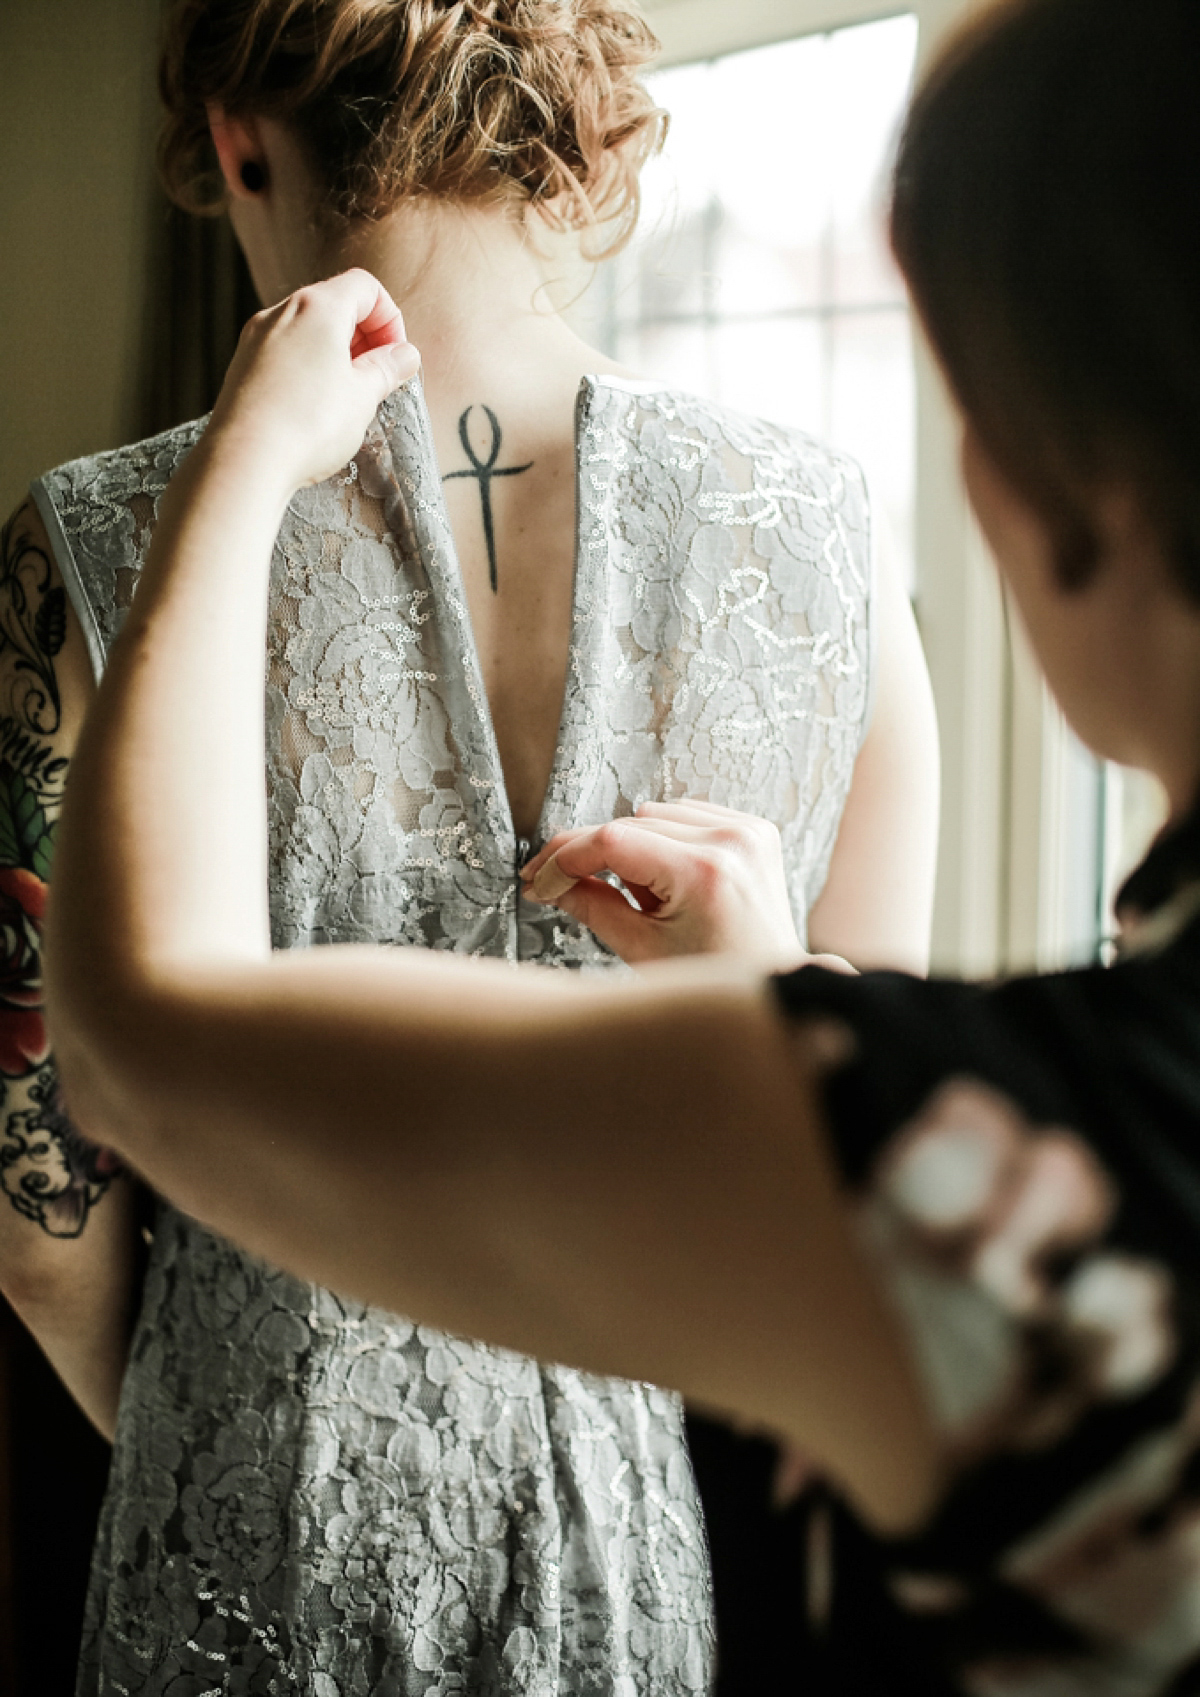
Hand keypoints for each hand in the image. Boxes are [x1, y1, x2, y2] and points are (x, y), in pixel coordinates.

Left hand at [206, 269, 420, 494]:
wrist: (245, 461)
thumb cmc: (308, 424)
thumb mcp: (363, 396)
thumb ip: (387, 369)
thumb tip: (405, 355)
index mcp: (318, 307)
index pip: (365, 288)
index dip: (390, 319)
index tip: (396, 356)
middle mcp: (281, 312)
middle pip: (335, 304)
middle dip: (365, 337)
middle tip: (377, 378)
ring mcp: (257, 338)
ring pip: (308, 330)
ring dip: (336, 355)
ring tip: (348, 397)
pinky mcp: (242, 366)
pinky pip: (285, 353)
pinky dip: (308, 368)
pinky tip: (315, 407)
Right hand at [521, 799, 851, 970]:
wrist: (772, 984)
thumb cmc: (712, 978)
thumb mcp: (642, 948)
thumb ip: (592, 906)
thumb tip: (550, 882)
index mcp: (704, 873)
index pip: (612, 841)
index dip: (566, 859)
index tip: (540, 880)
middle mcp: (731, 841)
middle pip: (629, 823)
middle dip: (590, 855)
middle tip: (558, 886)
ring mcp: (748, 831)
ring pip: (654, 813)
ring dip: (632, 846)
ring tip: (641, 896)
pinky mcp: (754, 829)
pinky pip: (686, 814)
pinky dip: (665, 838)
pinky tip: (665, 877)